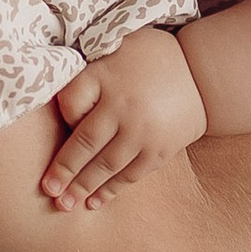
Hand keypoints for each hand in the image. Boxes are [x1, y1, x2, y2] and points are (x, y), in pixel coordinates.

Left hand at [38, 28, 207, 208]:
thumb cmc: (150, 58)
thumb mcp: (117, 46)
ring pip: (105, 165)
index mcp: (108, 78)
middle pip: (84, 144)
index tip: (53, 131)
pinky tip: (94, 202)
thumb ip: (89, 69)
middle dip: (63, 170)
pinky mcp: (160, 150)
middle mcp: (123, 107)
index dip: (61, 117)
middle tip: (47, 190)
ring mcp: (143, 132)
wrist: (203, 73)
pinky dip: (111, 190)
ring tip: (65, 204)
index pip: (70, 104)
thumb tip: (55, 94)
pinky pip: (130, 175)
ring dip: (83, 187)